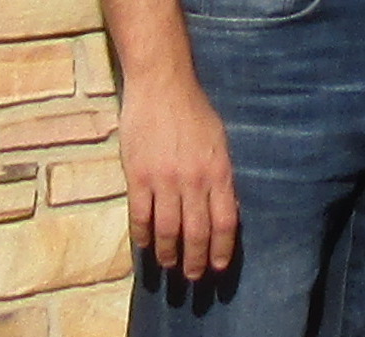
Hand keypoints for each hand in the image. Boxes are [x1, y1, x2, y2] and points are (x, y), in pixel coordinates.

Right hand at [120, 69, 235, 282]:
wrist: (163, 86)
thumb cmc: (195, 111)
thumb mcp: (220, 140)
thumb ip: (220, 174)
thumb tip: (226, 205)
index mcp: (219, 169)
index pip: (226, 219)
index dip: (222, 246)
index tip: (218, 265)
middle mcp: (194, 179)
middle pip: (197, 231)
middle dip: (196, 259)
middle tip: (193, 277)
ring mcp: (164, 180)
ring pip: (167, 230)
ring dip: (169, 252)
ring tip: (171, 265)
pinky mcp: (138, 177)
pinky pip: (140, 217)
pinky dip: (143, 237)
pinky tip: (146, 247)